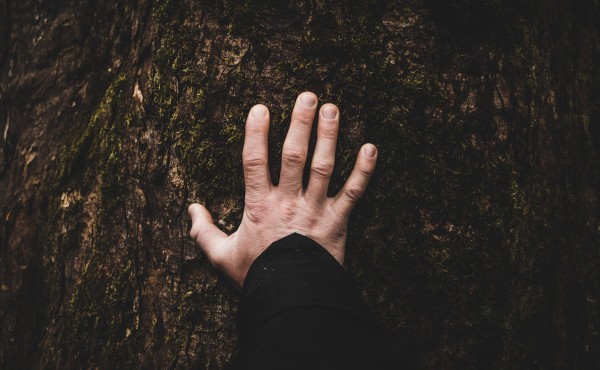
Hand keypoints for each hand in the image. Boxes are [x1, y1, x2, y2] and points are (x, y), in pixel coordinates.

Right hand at [188, 92, 376, 287]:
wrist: (291, 299)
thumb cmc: (257, 277)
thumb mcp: (222, 257)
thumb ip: (203, 232)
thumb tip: (190, 209)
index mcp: (259, 205)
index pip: (254, 161)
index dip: (256, 133)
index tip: (261, 108)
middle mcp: (288, 201)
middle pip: (294, 155)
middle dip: (300, 124)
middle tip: (308, 96)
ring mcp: (315, 209)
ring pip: (323, 166)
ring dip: (329, 136)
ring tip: (333, 109)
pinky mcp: (338, 222)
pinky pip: (353, 193)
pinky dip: (364, 171)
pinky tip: (371, 148)